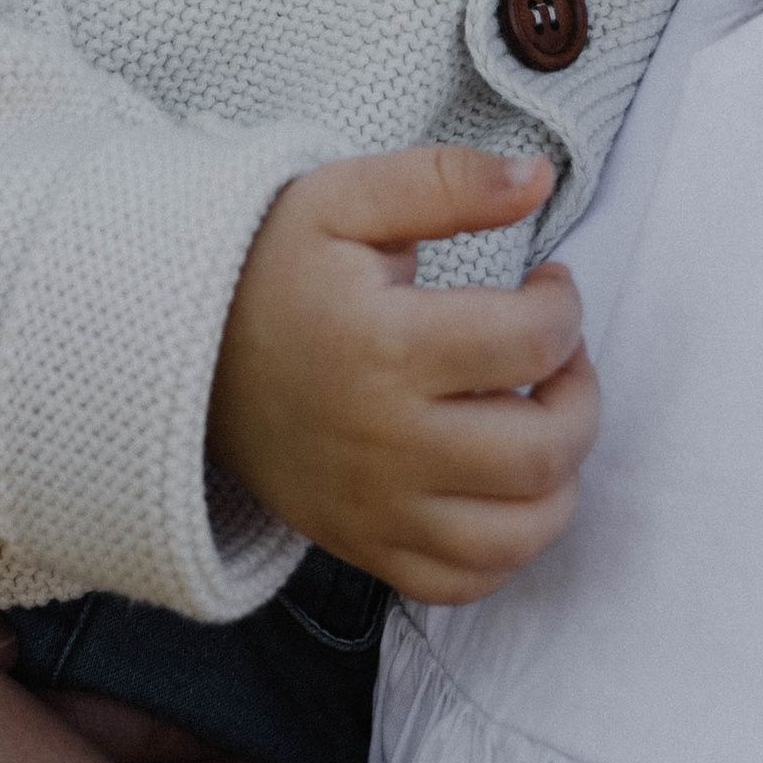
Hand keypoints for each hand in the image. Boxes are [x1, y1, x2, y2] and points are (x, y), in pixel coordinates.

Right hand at [207, 146, 596, 602]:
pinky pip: (463, 583)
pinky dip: (508, 546)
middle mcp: (385, 442)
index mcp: (385, 346)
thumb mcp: (346, 198)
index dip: (564, 306)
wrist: (183, 352)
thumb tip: (539, 179)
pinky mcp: (364, 546)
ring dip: (559, 475)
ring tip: (537, 417)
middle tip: (556, 353)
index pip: (531, 342)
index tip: (547, 283)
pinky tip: (503, 486)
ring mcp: (375, 508)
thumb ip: (447, 181)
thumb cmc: (273, 267)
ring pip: (519, 533)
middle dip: (579, 393)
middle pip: (541, 451)